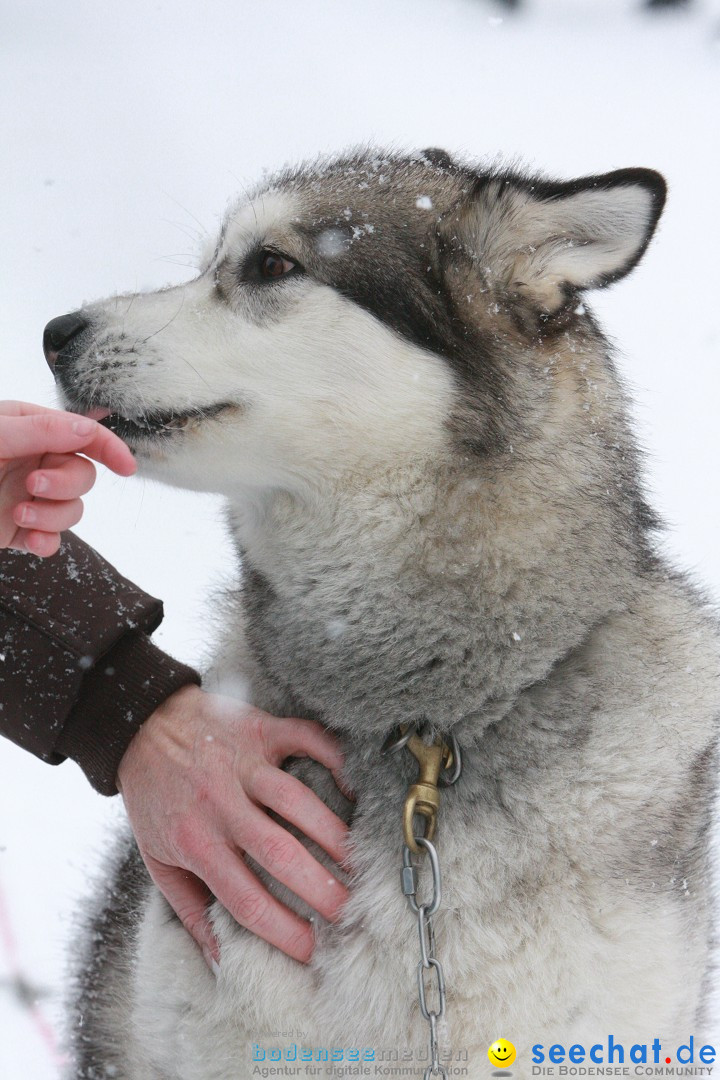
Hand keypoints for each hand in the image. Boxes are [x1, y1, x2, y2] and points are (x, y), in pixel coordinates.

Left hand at [0, 400, 135, 556]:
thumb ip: (42, 430)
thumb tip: (88, 430)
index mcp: (31, 429)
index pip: (82, 435)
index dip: (109, 449)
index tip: (127, 467)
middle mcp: (34, 462)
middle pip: (82, 475)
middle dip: (65, 485)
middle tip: (34, 485)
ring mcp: (30, 498)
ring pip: (72, 510)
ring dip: (52, 516)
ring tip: (20, 514)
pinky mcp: (20, 530)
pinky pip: (52, 540)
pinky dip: (46, 542)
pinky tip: (29, 539)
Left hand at [116, 685, 350, 969]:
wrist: (140, 726)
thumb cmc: (154, 796)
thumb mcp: (156, 859)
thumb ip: (190, 909)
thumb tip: (220, 960)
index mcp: (195, 842)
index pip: (245, 899)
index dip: (283, 931)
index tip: (311, 952)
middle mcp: (221, 804)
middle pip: (279, 853)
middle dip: (320, 888)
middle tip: (349, 912)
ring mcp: (244, 764)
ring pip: (297, 800)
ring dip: (333, 833)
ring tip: (358, 862)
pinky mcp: (260, 729)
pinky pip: (306, 740)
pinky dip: (335, 759)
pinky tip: (354, 788)